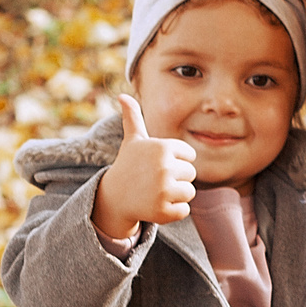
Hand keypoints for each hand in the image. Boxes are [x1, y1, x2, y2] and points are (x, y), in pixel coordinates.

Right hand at [92, 95, 197, 239]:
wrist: (114, 197)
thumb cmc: (128, 165)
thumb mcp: (133, 140)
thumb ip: (133, 117)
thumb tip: (122, 95)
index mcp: (162, 147)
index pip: (190, 155)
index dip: (177, 161)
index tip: (159, 164)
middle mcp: (164, 167)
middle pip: (191, 174)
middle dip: (177, 178)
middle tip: (156, 180)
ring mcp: (163, 190)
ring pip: (189, 193)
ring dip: (176, 195)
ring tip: (156, 192)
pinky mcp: (163, 211)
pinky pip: (184, 211)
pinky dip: (173, 211)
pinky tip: (156, 205)